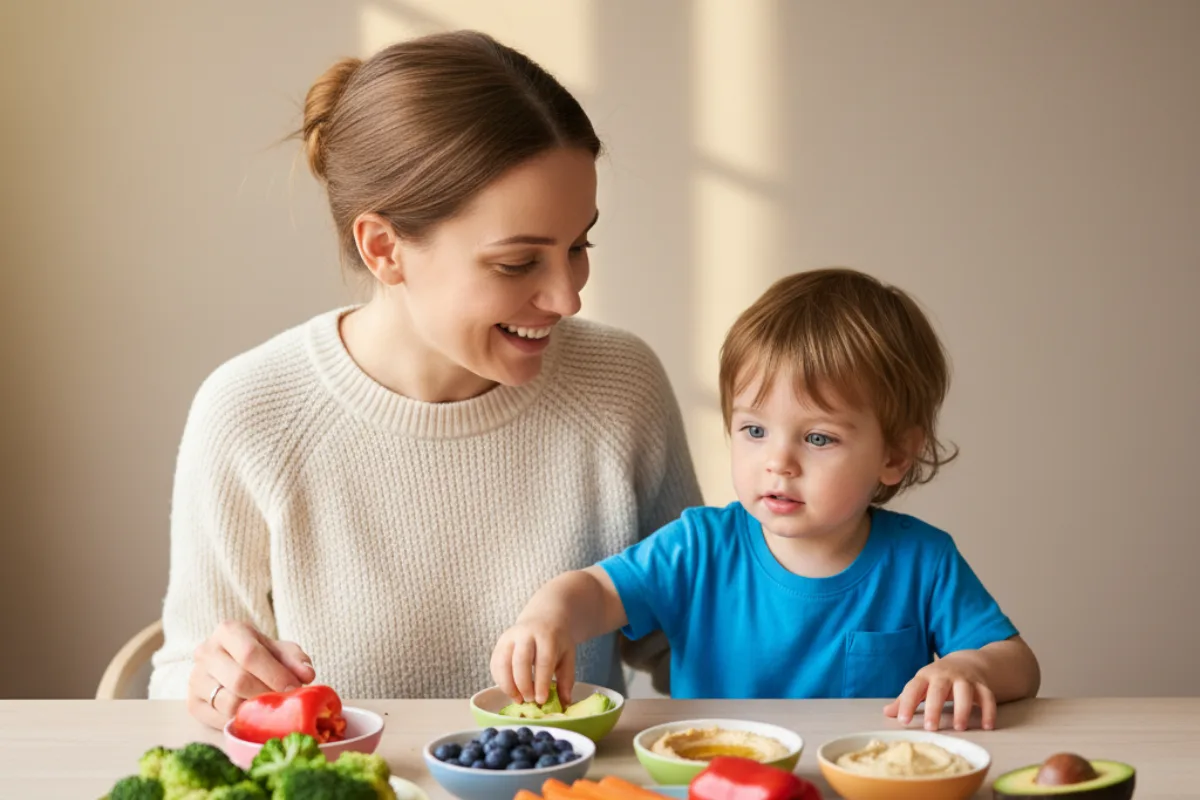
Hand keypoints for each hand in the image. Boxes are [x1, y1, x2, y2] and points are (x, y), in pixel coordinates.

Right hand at [187, 620, 315, 729]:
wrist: (231, 663)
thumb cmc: (260, 655)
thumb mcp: (280, 650)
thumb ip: (295, 659)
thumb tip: (306, 675)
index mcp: (228, 631)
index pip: (250, 654)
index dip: (275, 674)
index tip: (294, 688)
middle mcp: (205, 652)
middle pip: (239, 680)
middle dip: (267, 694)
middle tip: (285, 702)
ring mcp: (195, 678)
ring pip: (228, 702)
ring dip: (254, 709)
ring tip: (270, 708)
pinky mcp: (192, 702)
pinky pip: (218, 719)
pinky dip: (240, 720)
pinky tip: (253, 716)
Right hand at [490, 616, 574, 706]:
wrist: (543, 619)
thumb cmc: (556, 642)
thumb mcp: (567, 656)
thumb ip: (566, 679)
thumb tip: (565, 703)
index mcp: (546, 636)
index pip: (543, 661)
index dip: (541, 683)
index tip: (541, 700)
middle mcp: (525, 634)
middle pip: (520, 661)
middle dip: (523, 685)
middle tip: (529, 700)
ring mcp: (509, 638)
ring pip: (502, 663)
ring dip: (508, 685)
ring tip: (518, 699)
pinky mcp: (499, 644)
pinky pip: (494, 665)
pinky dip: (500, 681)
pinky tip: (510, 690)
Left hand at [883, 652, 996, 730]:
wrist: (966, 662)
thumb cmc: (938, 679)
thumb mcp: (921, 685)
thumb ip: (905, 699)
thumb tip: (886, 712)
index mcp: (926, 676)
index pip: (913, 688)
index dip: (907, 704)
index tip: (903, 721)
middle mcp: (945, 675)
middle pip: (938, 689)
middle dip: (934, 708)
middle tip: (931, 728)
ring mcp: (965, 679)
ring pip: (965, 692)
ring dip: (963, 709)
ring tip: (959, 728)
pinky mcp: (982, 685)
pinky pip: (988, 697)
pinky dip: (989, 711)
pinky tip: (987, 726)